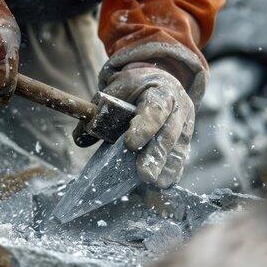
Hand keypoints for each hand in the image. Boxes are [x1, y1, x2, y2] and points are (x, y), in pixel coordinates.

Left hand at [75, 65, 194, 187]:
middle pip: (169, 134)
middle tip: (144, 175)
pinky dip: (170, 173)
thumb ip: (97, 114)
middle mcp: (178, 108)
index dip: (144, 127)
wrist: (157, 81)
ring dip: (165, 169)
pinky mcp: (185, 142)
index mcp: (160, 90)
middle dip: (156, 156)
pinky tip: (160, 185)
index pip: (155, 108)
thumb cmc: (133, 90)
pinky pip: (180, 160)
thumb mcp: (114, 93)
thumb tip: (80, 139)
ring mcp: (185, 126)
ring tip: (153, 184)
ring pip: (178, 149)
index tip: (130, 144)